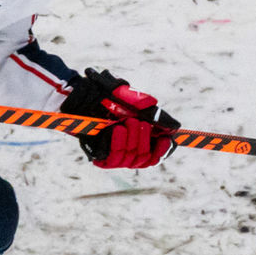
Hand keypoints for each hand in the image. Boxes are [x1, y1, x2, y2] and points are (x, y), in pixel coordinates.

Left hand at [61, 68, 179, 168]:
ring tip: (128, 123)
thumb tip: (174, 126)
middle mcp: (128, 148)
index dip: (163, 151)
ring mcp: (114, 154)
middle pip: (146, 158)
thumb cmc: (106, 95)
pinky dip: (119, 144)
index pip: (156, 154)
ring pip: (132, 159)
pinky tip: (118, 130)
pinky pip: (114, 160)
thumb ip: (151, 112)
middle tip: (139, 123)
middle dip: (145, 140)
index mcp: (139, 138)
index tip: (166, 140)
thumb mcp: (131, 99)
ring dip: (133, 140)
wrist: (81, 96)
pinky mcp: (101, 158)